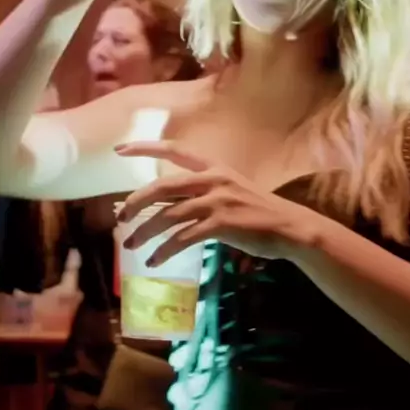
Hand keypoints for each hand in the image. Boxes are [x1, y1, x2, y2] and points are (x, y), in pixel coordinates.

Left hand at [115, 141, 317, 264]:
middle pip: (163, 185)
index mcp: (214, 166)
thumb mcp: (229, 190)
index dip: (146, 148)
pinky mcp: (222, 224)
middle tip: (120, 218)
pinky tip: (154, 261)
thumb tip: (163, 204)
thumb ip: (200, 192)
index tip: (120, 150)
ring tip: (130, 246)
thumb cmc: (257, 211)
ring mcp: (218, 201)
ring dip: (145, 232)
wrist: (289, 227)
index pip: (175, 150)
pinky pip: (183, 238)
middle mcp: (213, 179)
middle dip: (136, 201)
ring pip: (169, 215)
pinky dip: (164, 251)